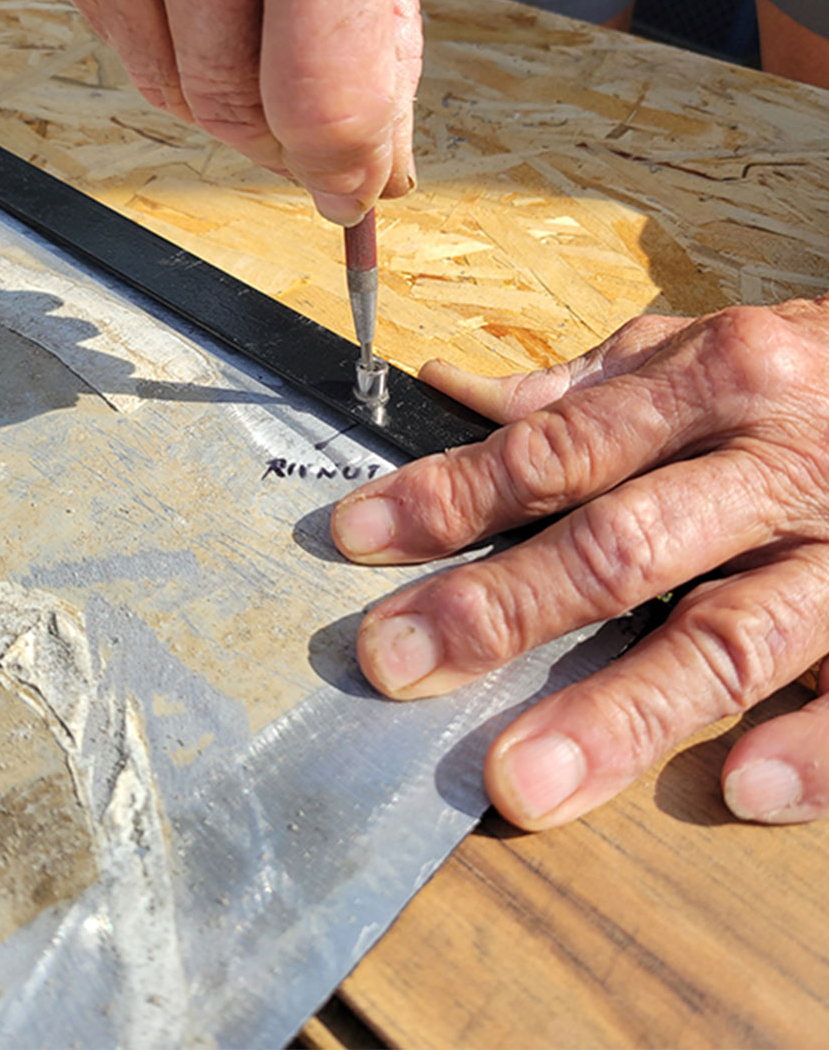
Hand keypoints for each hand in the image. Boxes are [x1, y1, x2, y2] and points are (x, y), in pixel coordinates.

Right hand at [2, 0, 431, 223]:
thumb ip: (382, 16)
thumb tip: (374, 162)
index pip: (317, 89)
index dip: (342, 167)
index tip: (354, 189)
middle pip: (230, 104)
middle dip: (284, 143)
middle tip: (315, 133)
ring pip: (164, 84)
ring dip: (224, 95)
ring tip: (261, 35)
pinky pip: (112, 31)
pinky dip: (166, 40)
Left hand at [331, 299, 828, 828]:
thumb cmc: (804, 377)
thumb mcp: (701, 352)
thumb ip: (586, 388)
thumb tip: (453, 392)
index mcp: (713, 382)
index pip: (556, 449)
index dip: (451, 497)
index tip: (357, 538)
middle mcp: (773, 464)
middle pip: (622, 547)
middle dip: (500, 611)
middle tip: (396, 665)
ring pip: (727, 639)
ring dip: (619, 713)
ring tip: (521, 783)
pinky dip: (807, 749)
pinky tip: (736, 787)